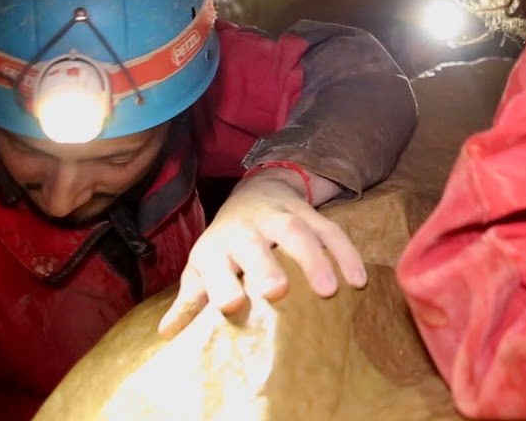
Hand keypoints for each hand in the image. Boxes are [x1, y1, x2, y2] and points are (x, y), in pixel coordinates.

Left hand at [157, 169, 366, 337]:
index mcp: (217, 246)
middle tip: (276, 291)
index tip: (232, 305)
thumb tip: (166, 333)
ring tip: (330, 290)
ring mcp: (281, 217)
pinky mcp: (310, 214)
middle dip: (266, 265)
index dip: (221, 283)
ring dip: (314, 258)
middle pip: (256, 242)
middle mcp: (247, 228)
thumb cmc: (226, 242)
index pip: (215, 262)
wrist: (255, 192)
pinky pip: (332, 230)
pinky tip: (358, 279)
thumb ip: (191, 300)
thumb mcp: (203, 266)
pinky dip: (346, 253)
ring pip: (298, 230)